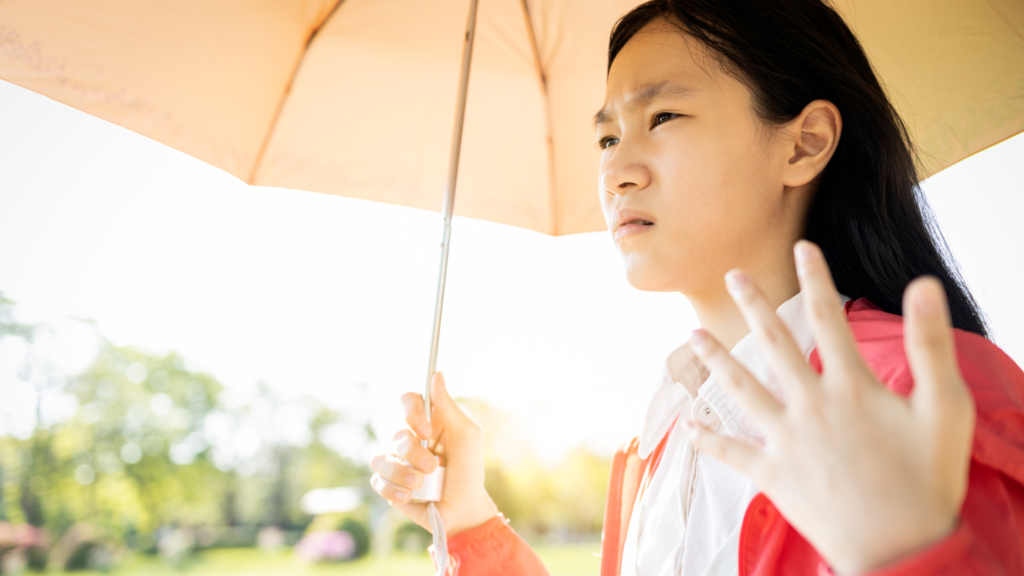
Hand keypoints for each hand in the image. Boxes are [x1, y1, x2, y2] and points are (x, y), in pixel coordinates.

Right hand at [370, 372, 498, 535]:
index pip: (409, 401)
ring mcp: (397, 461)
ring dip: (402, 474)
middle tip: (433, 467)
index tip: (426, 430)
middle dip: (414, 453)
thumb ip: (448, 406)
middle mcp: (409, 439)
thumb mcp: (466, 436)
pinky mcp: (389, 484)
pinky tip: (411, 497)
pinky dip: (394, 489)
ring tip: (421, 486)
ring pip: (381, 458)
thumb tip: (436, 374)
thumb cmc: (468, 471)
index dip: (412, 412)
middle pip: (396, 433)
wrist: (463, 510)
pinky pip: (377, 480)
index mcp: (428, 423)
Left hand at [686, 241, 974, 573]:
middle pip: (774, 344)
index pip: (830, 319)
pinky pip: (732, 452)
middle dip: (753, 304)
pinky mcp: (772, 475)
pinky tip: (688, 427)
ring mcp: (786, 440)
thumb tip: (924, 284)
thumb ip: (930, 344)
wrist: (901, 550)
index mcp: (851, 387)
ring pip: (741, 390)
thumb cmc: (928, 480)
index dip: (817, 279)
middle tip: (733, 274)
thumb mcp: (944, 409)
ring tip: (693, 335)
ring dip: (716, 360)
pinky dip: (709, 440)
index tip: (804, 247)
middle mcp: (810, 406)